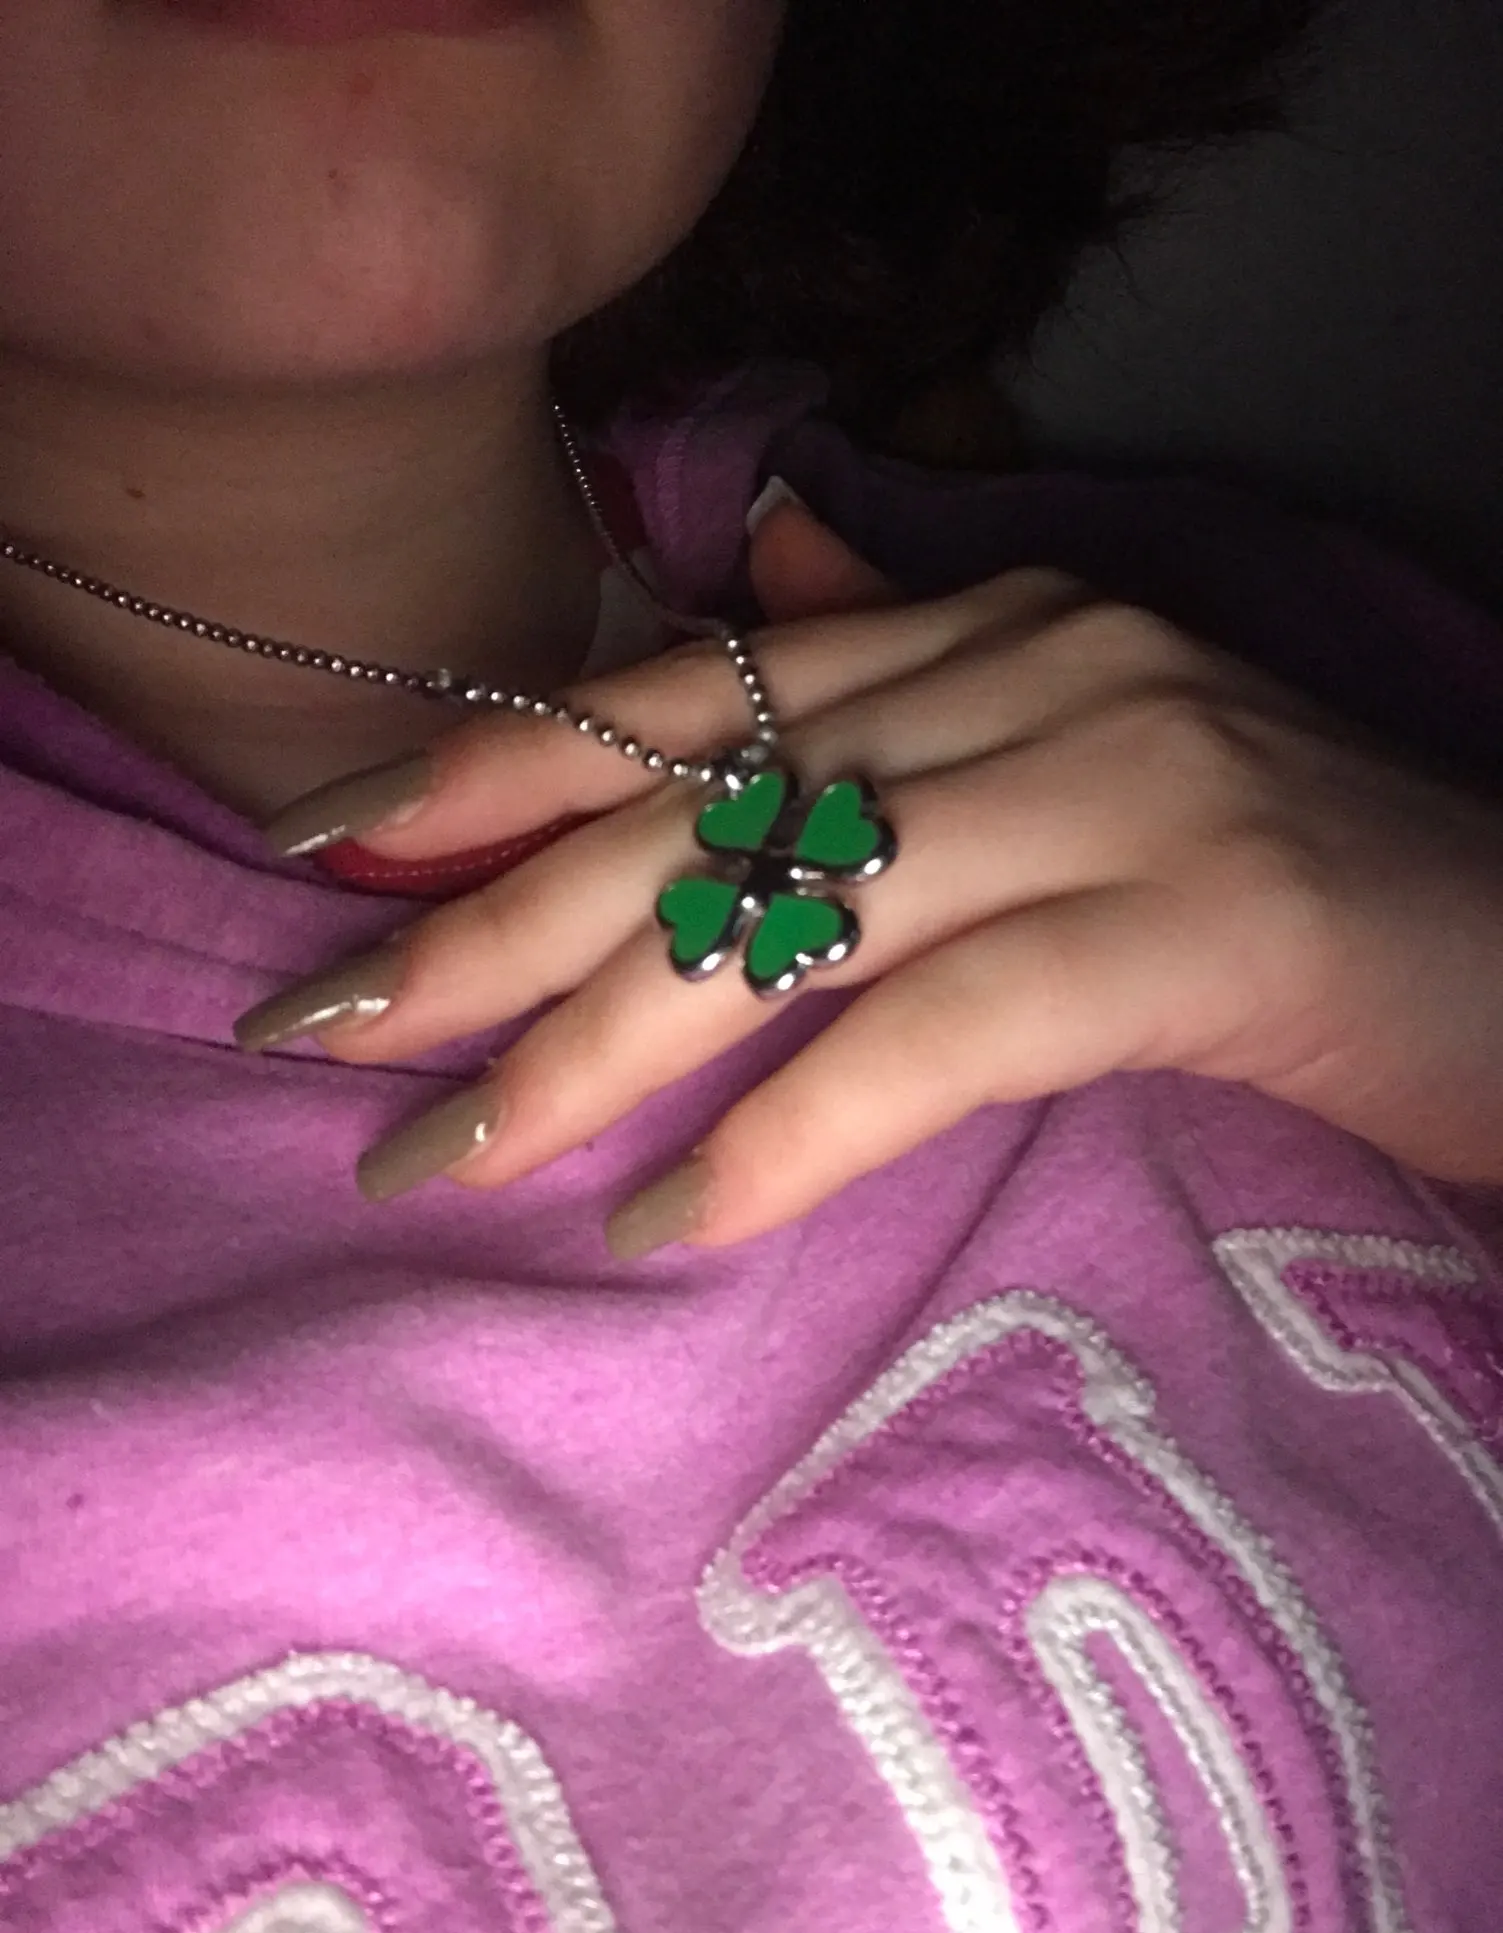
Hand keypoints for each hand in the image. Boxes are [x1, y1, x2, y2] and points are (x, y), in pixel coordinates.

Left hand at [240, 497, 1502, 1252]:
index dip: (493, 764)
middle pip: (704, 797)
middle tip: (321, 1030)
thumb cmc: (1277, 898)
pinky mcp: (1199, 918)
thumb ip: (907, 711)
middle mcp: (1036, 668)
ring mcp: (1123, 779)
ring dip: (596, 1045)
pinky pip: (936, 1032)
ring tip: (450, 1155)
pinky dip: (789, 1135)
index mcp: (987, 627)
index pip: (688, 687)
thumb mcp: (1074, 778)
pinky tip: (672, 1220)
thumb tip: (748, 607)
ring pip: (796, 909)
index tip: (328, 850)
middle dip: (488, 919)